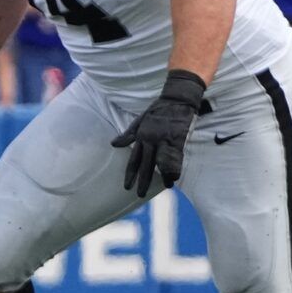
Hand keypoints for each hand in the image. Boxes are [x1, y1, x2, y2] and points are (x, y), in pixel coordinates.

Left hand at [112, 71, 205, 197]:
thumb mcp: (140, 120)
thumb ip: (128, 134)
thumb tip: (114, 144)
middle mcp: (151, 140)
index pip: (133, 159)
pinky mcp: (177, 137)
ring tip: (165, 187)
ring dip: (162, 176)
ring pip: (160, 162)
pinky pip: (175, 156)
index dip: (130, 174)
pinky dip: (174, 167)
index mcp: (141, 136)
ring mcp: (164, 139)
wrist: (177, 97)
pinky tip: (175, 176)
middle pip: (145, 164)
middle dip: (142, 181)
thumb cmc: (159, 108)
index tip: (127, 187)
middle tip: (138, 195)